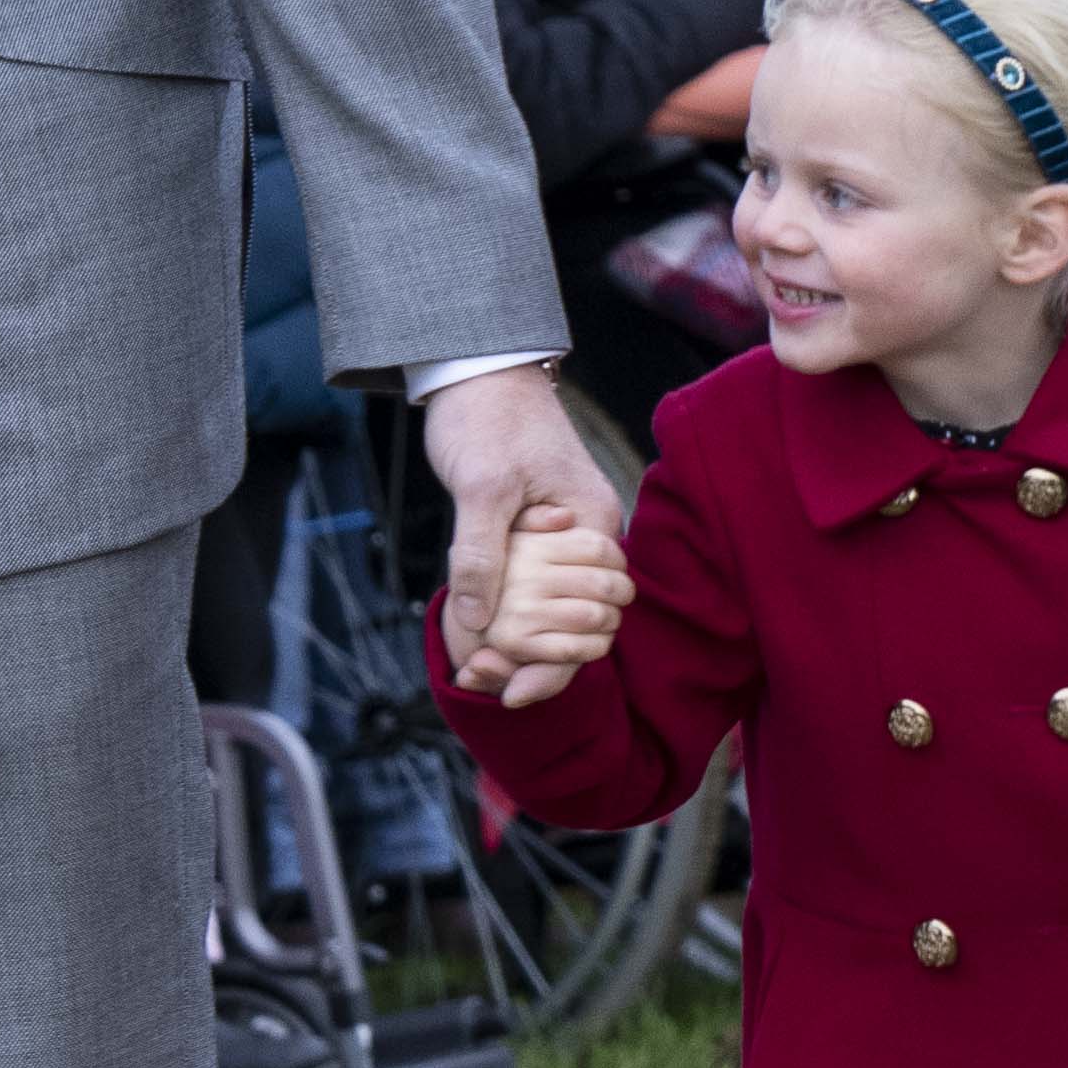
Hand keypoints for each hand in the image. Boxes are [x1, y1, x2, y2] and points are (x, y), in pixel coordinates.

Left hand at [426, 363, 624, 710]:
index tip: (512, 694)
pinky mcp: (534, 535)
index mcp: (594, 525)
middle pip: (576, 622)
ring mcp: (562, 538)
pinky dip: (505, 615)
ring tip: (473, 670)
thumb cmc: (488, 419)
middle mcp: (588, 537)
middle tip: (484, 685)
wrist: (478, 373)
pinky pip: (529, 588)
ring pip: (550, 609)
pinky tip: (475, 637)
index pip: (590, 614)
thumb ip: (481, 553)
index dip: (555, 662)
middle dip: (534, 662)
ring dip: (517, 644)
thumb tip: (478, 623)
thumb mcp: (482, 486)